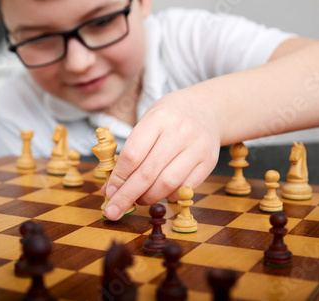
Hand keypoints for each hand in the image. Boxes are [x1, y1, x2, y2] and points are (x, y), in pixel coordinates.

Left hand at [102, 85, 221, 219]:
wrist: (206, 107)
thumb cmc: (168, 118)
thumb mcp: (147, 123)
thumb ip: (130, 153)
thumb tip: (111, 189)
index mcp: (158, 119)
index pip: (132, 155)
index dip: (118, 178)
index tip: (109, 192)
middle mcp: (179, 132)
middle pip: (148, 173)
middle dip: (127, 196)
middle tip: (114, 211)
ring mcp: (197, 147)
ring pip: (167, 183)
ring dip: (148, 198)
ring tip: (138, 200)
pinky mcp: (209, 161)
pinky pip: (185, 188)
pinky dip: (169, 196)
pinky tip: (160, 194)